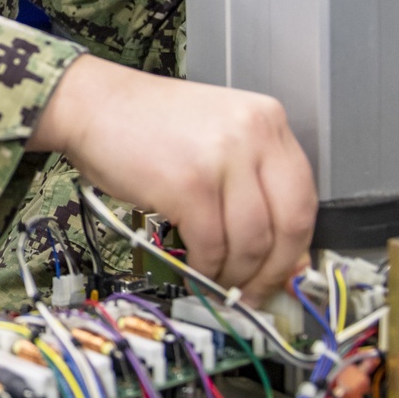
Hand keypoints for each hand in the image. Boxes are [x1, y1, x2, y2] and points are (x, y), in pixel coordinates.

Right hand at [27, 55, 317, 304]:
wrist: (93, 104)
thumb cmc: (147, 125)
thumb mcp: (216, 140)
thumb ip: (253, 185)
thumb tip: (287, 255)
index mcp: (267, 120)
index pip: (305, 197)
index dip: (296, 246)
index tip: (283, 272)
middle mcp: (254, 134)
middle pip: (288, 224)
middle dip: (273, 271)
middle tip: (255, 292)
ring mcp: (222, 158)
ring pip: (251, 242)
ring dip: (235, 274)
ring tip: (218, 282)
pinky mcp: (189, 184)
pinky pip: (211, 244)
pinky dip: (206, 268)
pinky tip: (195, 271)